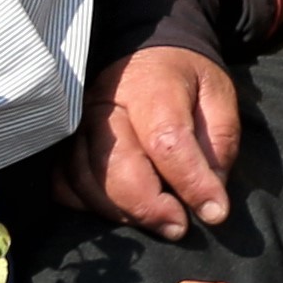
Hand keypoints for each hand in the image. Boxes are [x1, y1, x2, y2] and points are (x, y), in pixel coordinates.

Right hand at [62, 43, 241, 238]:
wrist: (147, 56)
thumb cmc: (186, 80)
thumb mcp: (219, 96)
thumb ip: (219, 143)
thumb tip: (210, 195)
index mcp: (152, 86)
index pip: (167, 142)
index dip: (191, 183)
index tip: (214, 212)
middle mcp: (105, 105)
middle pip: (117, 168)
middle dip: (151, 208)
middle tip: (179, 226)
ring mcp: (77, 125)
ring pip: (87, 182)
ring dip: (122, 212)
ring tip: (155, 219)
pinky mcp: (62, 143)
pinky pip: (64, 186)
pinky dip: (90, 206)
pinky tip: (120, 209)